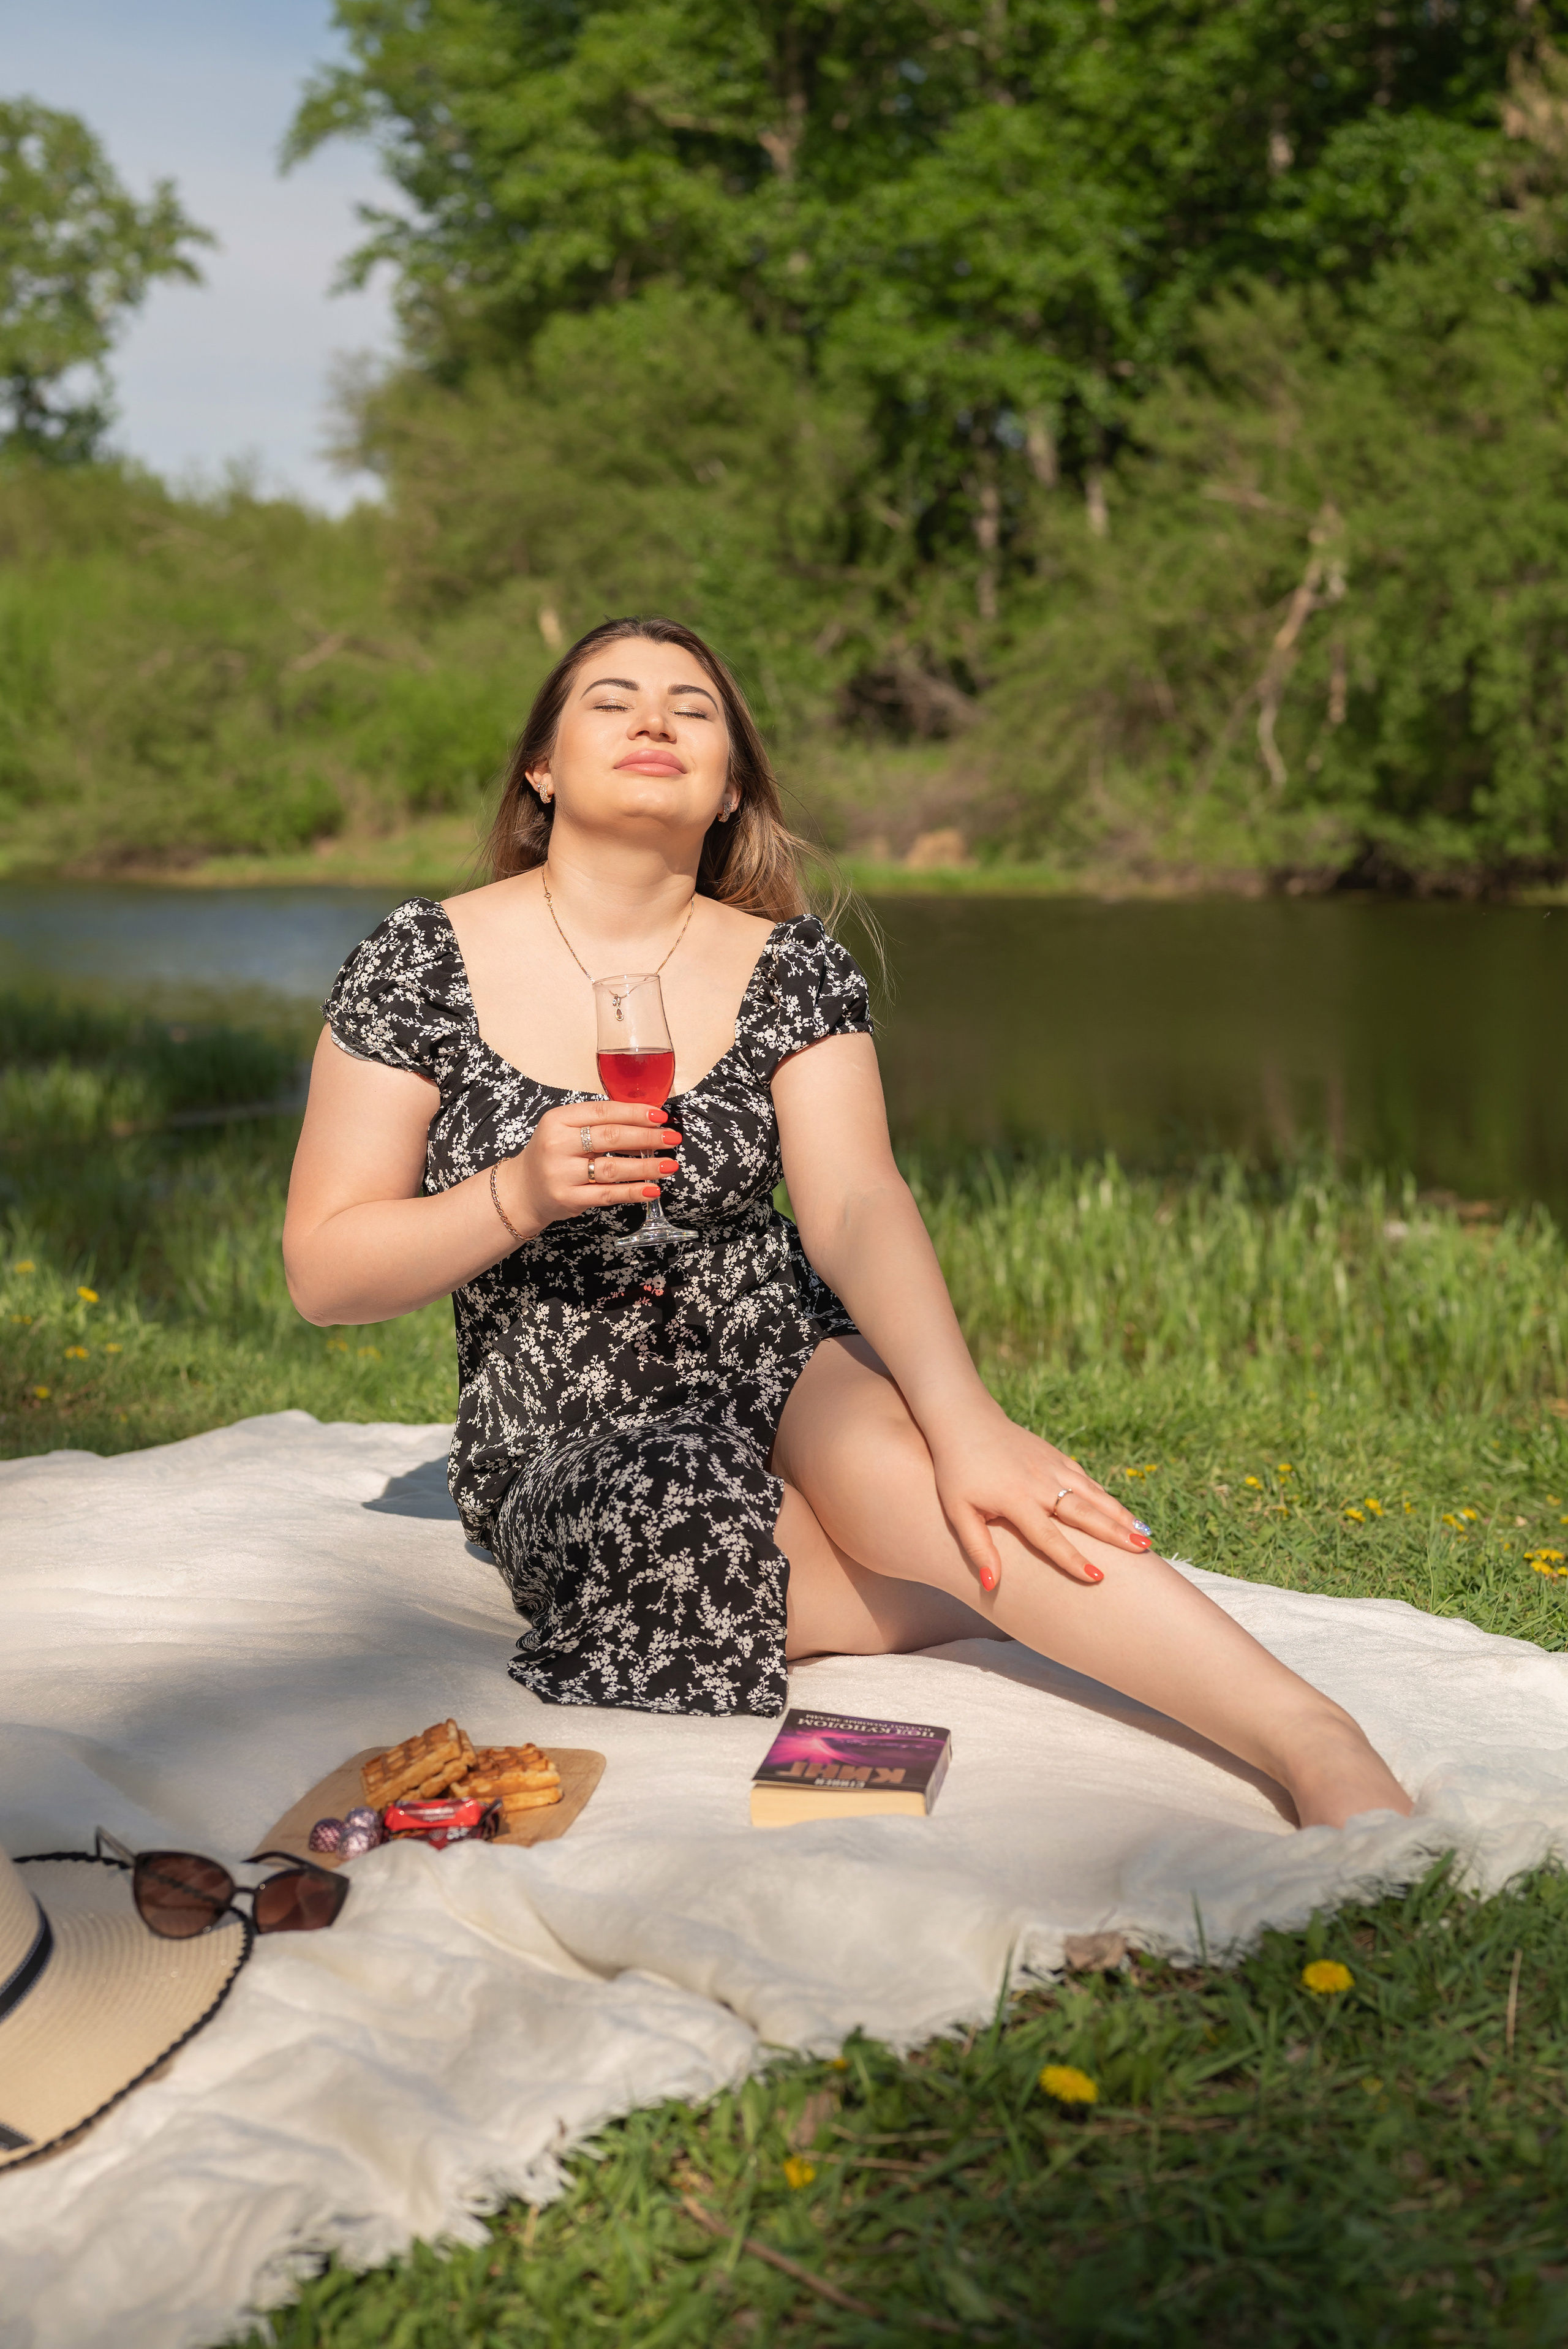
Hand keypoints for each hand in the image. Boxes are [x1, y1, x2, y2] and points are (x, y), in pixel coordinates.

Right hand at [498, 1100, 679, 1239]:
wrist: (523, 1190)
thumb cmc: (553, 1155)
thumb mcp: (566, 1130)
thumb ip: (599, 1124)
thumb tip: (646, 1124)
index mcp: (558, 1119)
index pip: (602, 1111)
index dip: (634, 1112)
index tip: (660, 1116)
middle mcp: (557, 1144)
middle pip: (610, 1137)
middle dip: (646, 1137)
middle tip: (671, 1139)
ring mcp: (561, 1173)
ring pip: (612, 1168)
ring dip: (645, 1167)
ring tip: (668, 1165)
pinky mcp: (568, 1198)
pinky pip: (607, 1194)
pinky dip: (633, 1192)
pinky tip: (652, 1189)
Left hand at [928, 1408, 1150, 1594]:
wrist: (965, 1420)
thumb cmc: (957, 1471)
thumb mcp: (958, 1511)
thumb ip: (978, 1548)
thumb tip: (992, 1585)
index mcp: (1017, 1500)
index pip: (1050, 1537)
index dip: (1073, 1559)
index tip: (1097, 1577)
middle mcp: (1041, 1483)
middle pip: (1084, 1513)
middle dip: (1115, 1534)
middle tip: (1144, 1551)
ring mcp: (1052, 1466)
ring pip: (1093, 1495)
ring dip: (1120, 1515)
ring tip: (1144, 1536)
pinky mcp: (1056, 1456)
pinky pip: (1086, 1480)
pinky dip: (1106, 1497)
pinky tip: (1122, 1512)